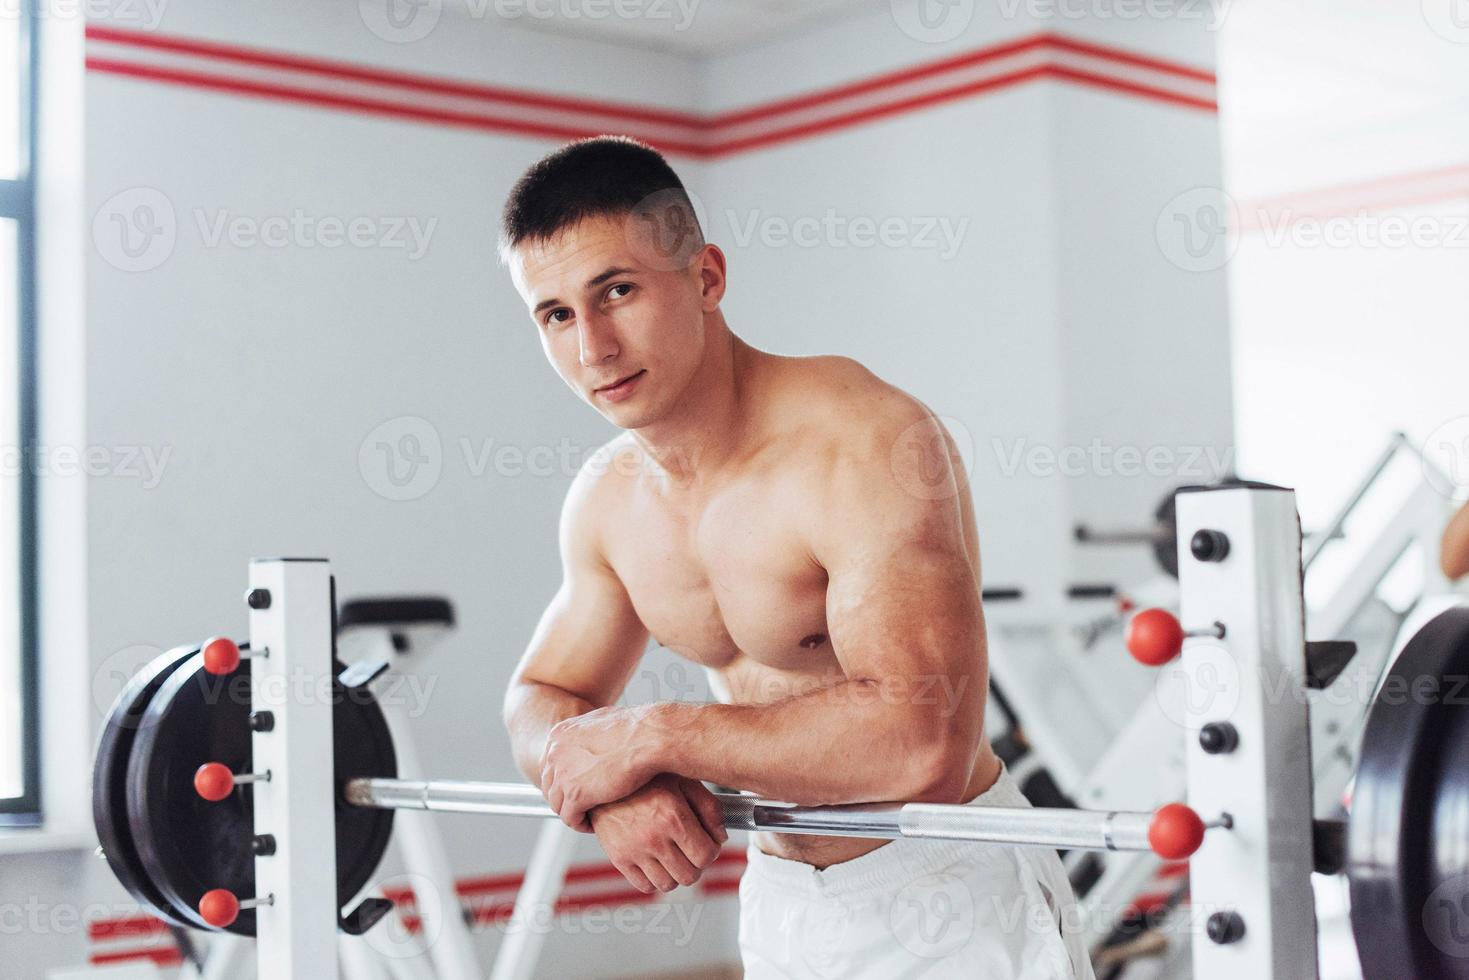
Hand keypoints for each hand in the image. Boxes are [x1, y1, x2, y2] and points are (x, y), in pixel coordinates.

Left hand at [540, 705, 660, 830]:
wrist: (649, 737)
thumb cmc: (637, 729)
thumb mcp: (604, 722)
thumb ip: (590, 733)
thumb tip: (594, 739)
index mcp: (560, 734)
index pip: (551, 765)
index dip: (564, 780)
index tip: (579, 788)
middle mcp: (555, 752)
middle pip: (550, 785)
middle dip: (565, 798)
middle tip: (581, 807)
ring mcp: (563, 774)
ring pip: (557, 804)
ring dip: (572, 813)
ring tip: (588, 818)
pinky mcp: (575, 794)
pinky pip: (569, 818)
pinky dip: (580, 824)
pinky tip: (593, 824)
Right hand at [589, 774, 727, 892]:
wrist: (605, 778)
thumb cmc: (645, 778)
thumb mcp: (684, 781)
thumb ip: (709, 808)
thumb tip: (721, 836)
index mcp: (673, 816)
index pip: (706, 856)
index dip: (712, 851)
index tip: (707, 844)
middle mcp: (654, 837)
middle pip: (690, 875)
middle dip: (696, 864)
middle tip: (691, 850)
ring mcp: (634, 851)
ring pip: (668, 884)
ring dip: (676, 873)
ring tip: (674, 856)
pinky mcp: (619, 858)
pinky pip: (645, 886)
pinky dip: (655, 879)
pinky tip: (656, 861)